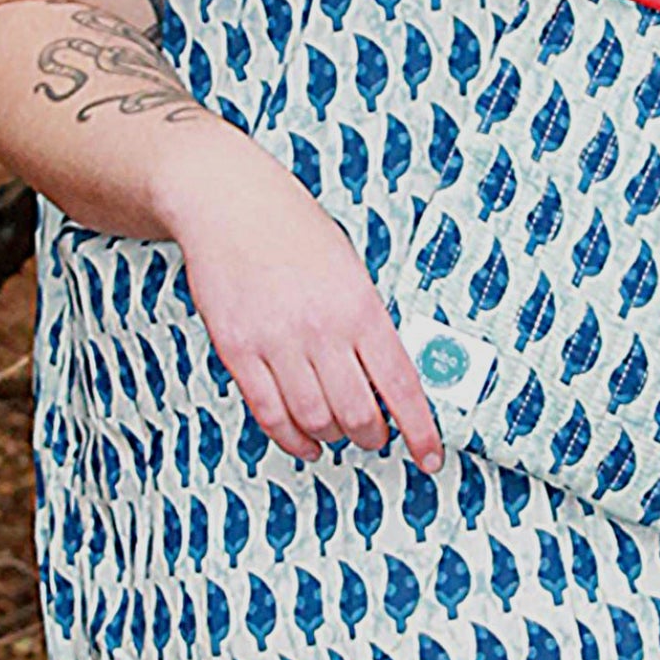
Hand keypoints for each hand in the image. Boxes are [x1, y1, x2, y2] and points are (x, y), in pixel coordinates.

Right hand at [157, 118, 442, 469]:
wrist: (229, 201)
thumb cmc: (292, 229)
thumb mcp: (350, 268)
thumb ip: (368, 323)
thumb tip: (387, 380)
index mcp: (360, 306)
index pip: (401, 385)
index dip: (420, 431)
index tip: (430, 457)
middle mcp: (320, 328)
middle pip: (357, 414)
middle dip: (373, 437)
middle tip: (376, 435)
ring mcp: (276, 341)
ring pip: (315, 420)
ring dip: (333, 437)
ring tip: (337, 432)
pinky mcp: (238, 350)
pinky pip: (269, 413)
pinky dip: (291, 438)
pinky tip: (305, 441)